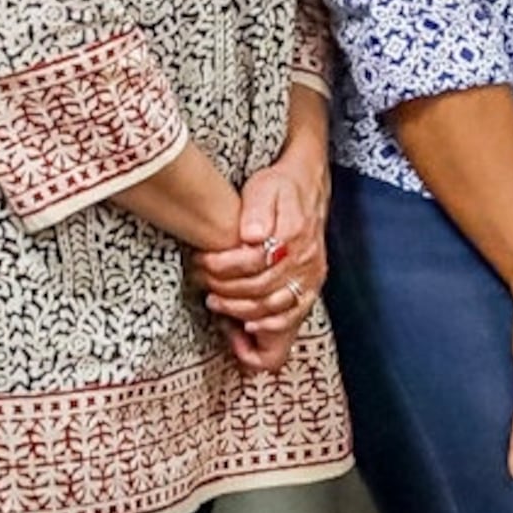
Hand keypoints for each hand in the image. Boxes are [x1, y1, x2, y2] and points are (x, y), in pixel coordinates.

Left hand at [194, 153, 328, 367]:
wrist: (307, 185)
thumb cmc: (281, 187)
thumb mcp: (265, 187)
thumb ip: (257, 209)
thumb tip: (251, 234)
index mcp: (293, 236)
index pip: (253, 263)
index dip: (222, 267)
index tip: (202, 262)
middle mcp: (306, 260)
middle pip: (261, 290)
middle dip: (226, 292)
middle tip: (204, 286)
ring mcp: (310, 276)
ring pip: (274, 308)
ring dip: (242, 311)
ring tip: (217, 303)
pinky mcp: (310, 286)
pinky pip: (293, 317)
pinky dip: (270, 328)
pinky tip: (248, 327)